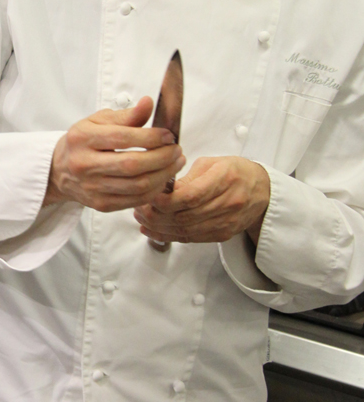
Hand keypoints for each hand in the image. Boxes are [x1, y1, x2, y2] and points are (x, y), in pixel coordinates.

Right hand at [45, 97, 183, 212]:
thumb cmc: (83, 141)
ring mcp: (92, 187)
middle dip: (162, 158)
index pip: (123, 138)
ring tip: (175, 163)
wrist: (60, 169)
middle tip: (177, 150)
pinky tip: (162, 179)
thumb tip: (148, 103)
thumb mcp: (99, 121)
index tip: (168, 135)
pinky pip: (135, 200)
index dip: (151, 137)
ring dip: (163, 175)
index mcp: (83, 138)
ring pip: (137, 186)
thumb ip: (126, 115)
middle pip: (132, 165)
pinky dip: (154, 190)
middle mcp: (85, 164)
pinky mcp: (101, 204)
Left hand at [134, 156, 270, 244]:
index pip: (190, 196)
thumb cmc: (236, 172)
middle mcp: (227, 203)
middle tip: (138, 207)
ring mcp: (224, 222)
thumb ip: (187, 176)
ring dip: (158, 226)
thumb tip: (161, 187)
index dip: (165, 199)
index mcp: (225, 179)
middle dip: (155, 214)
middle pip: (184, 215)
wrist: (262, 191)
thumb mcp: (212, 163)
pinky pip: (189, 239)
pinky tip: (152, 230)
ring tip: (141, 217)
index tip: (148, 195)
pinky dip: (167, 236)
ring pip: (184, 230)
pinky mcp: (221, 234)